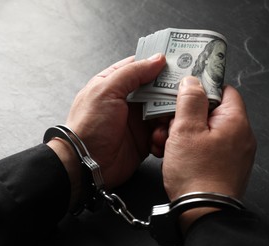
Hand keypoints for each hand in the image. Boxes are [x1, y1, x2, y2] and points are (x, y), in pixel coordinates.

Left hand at [49, 54, 167, 197]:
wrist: (86, 164)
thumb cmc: (89, 126)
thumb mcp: (107, 90)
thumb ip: (133, 72)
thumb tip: (157, 59)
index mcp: (116, 83)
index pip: (142, 67)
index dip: (160, 64)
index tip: (180, 63)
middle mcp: (129, 101)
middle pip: (158, 90)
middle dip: (171, 95)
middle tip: (182, 98)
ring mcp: (138, 121)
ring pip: (164, 112)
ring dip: (169, 119)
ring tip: (167, 125)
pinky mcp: (145, 140)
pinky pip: (164, 133)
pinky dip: (165, 137)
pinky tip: (159, 141)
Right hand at [162, 76, 255, 229]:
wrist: (203, 214)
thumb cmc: (197, 176)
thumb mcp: (186, 130)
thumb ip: (190, 100)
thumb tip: (193, 82)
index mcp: (235, 122)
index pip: (224, 90)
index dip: (203, 88)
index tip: (185, 90)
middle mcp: (240, 136)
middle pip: (212, 112)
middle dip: (186, 115)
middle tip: (169, 123)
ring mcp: (234, 153)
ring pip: (206, 131)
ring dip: (185, 133)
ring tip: (167, 142)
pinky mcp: (225, 165)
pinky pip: (208, 148)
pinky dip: (192, 147)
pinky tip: (175, 154)